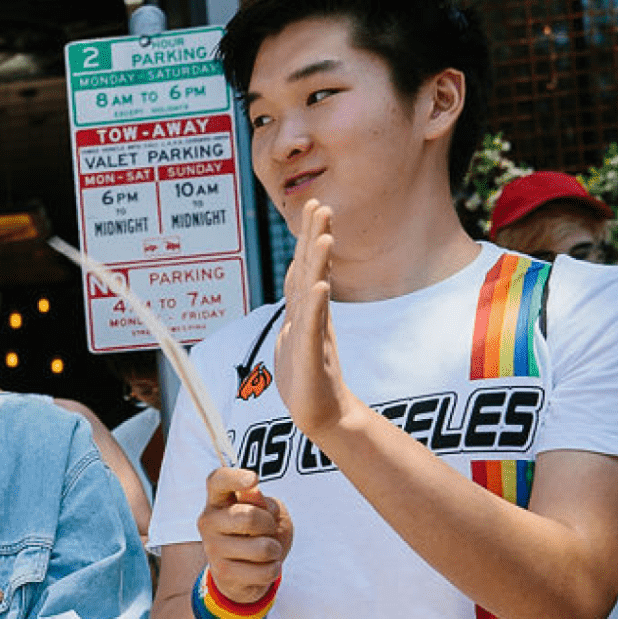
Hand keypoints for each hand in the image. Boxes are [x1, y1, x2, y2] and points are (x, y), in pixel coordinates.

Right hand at [197, 466, 293, 601]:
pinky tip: (262, 566)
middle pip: (250, 517)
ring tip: (266, 551)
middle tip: (267, 530)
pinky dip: (273, 569)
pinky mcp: (222, 572)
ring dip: (274, 550)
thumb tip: (252, 493)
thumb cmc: (258, 533)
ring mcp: (213, 547)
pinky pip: (265, 571)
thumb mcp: (268, 512)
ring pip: (263, 548)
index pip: (219, 481)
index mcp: (218, 499)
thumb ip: (263, 502)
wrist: (244, 572)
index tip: (253, 480)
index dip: (235, 478)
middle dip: (270, 525)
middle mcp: (209, 521)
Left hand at [273, 199, 361, 441]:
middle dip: (314, 236)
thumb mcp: (294, 335)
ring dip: (317, 263)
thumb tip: (303, 282)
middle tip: (321, 204)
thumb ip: (299, 308)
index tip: (314, 207)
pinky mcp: (311, 354)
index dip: (307, 238)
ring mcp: (312, 333)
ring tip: (323, 235)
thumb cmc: (306, 377)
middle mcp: (310, 316)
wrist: (320, 414)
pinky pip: (313, 325)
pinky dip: (315, 305)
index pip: (304, 266)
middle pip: (311, 270)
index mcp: (303, 310)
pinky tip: (320, 286)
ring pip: (313, 292)